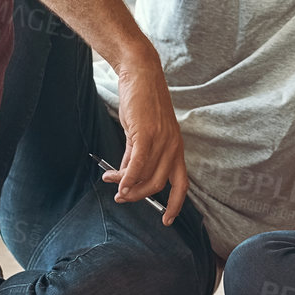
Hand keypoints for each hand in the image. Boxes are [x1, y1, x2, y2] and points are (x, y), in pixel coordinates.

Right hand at [111, 51, 187, 222]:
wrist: (141, 74)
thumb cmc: (142, 102)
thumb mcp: (143, 133)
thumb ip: (137, 156)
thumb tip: (126, 178)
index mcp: (177, 148)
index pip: (182, 184)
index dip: (175, 205)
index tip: (166, 220)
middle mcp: (173, 147)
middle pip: (158, 185)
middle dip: (139, 197)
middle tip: (122, 197)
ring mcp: (161, 140)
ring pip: (146, 176)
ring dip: (127, 186)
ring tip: (112, 184)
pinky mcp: (146, 133)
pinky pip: (137, 164)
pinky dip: (126, 177)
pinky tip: (115, 180)